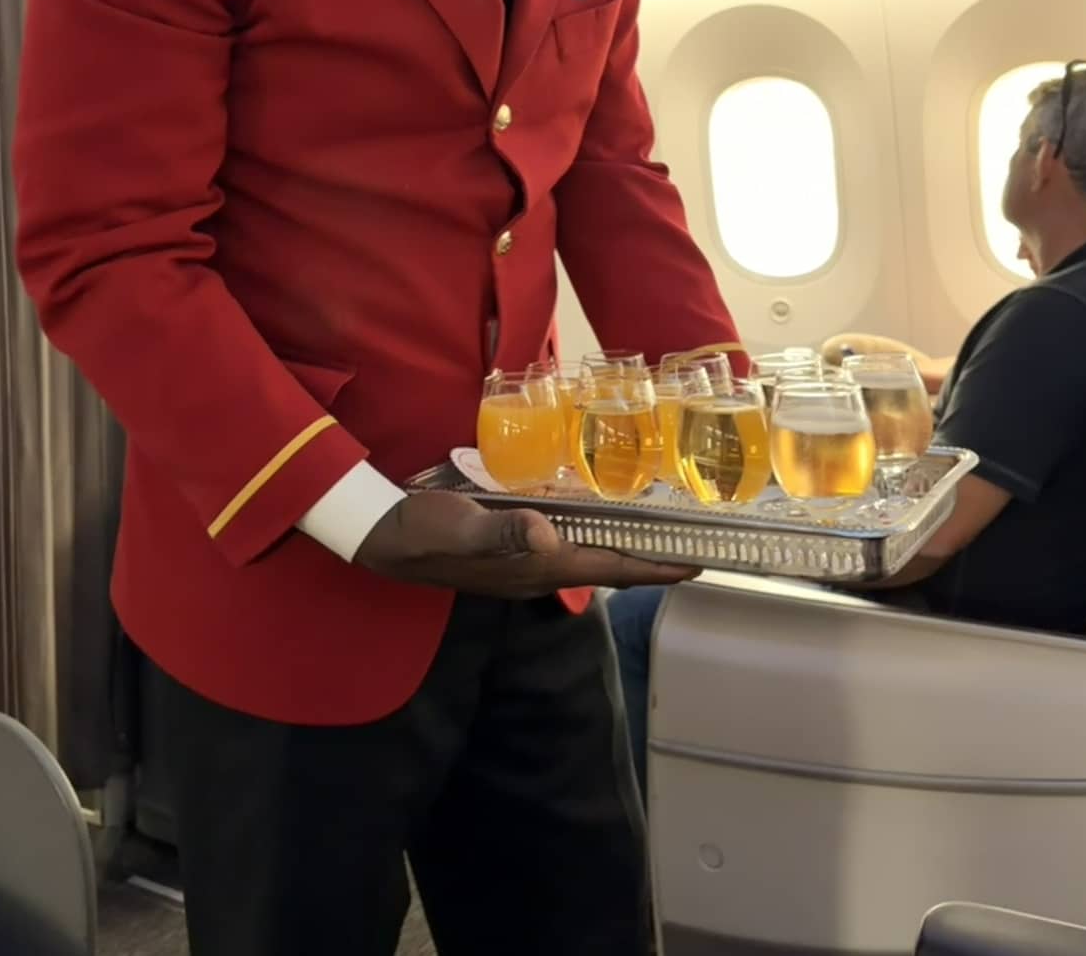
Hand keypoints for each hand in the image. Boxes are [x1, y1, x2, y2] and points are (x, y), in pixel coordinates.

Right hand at [355, 490, 700, 596]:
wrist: (386, 537)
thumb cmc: (426, 531)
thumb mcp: (462, 526)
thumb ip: (503, 531)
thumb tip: (548, 535)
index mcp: (538, 566)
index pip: (612, 568)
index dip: (656, 567)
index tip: (699, 562)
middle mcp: (541, 570)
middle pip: (612, 566)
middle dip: (653, 559)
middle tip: (694, 540)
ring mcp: (527, 562)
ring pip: (593, 556)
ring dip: (628, 547)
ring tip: (661, 529)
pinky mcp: (514, 549)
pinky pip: (570, 544)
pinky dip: (597, 534)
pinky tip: (601, 514)